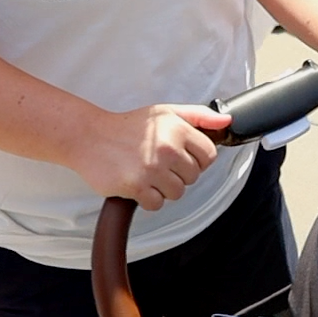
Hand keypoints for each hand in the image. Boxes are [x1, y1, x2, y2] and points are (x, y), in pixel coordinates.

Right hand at [68, 104, 229, 210]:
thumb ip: (199, 116)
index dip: (197, 159)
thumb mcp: (165, 112)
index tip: (181, 157)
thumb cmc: (128, 126)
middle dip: (178, 174)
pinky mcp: (136, 186)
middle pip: (193, 177)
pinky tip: (138, 184)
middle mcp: (167, 148)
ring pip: (177, 193)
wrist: (90, 137)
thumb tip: (227, 121)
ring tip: (148, 173)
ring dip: (163, 188)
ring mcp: (152, 169)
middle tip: (158, 163)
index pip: (209, 156)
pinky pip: (156, 204)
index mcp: (178, 129)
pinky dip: (148, 199)